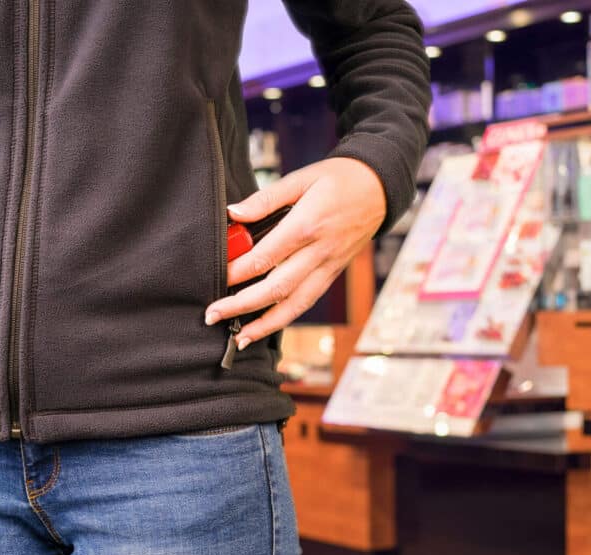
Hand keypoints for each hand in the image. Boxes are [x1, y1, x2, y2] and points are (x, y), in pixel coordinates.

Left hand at [205, 157, 385, 348]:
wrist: (378, 188)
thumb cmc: (338, 180)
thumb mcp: (300, 179)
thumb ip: (265, 199)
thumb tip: (232, 213)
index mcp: (307, 225)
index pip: (264, 257)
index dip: (236, 271)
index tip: (214, 278)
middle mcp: (319, 252)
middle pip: (276, 288)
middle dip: (241, 305)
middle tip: (212, 315)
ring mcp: (328, 267)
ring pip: (294, 304)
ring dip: (264, 325)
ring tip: (239, 338)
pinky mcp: (333, 274)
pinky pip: (307, 301)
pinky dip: (285, 318)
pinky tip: (266, 328)